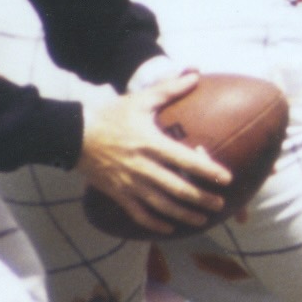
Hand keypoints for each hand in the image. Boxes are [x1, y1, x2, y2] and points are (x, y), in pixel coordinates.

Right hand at [77, 72, 230, 233]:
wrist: (74, 135)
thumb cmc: (111, 116)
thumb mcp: (140, 100)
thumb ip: (169, 89)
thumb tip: (195, 74)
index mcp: (150, 143)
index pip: (184, 159)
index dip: (207, 170)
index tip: (226, 179)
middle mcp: (142, 167)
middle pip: (177, 188)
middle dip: (200, 198)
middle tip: (220, 204)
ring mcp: (129, 183)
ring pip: (161, 205)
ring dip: (184, 214)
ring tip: (203, 219)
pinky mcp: (118, 194)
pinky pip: (138, 213)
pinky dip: (155, 223)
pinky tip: (170, 227)